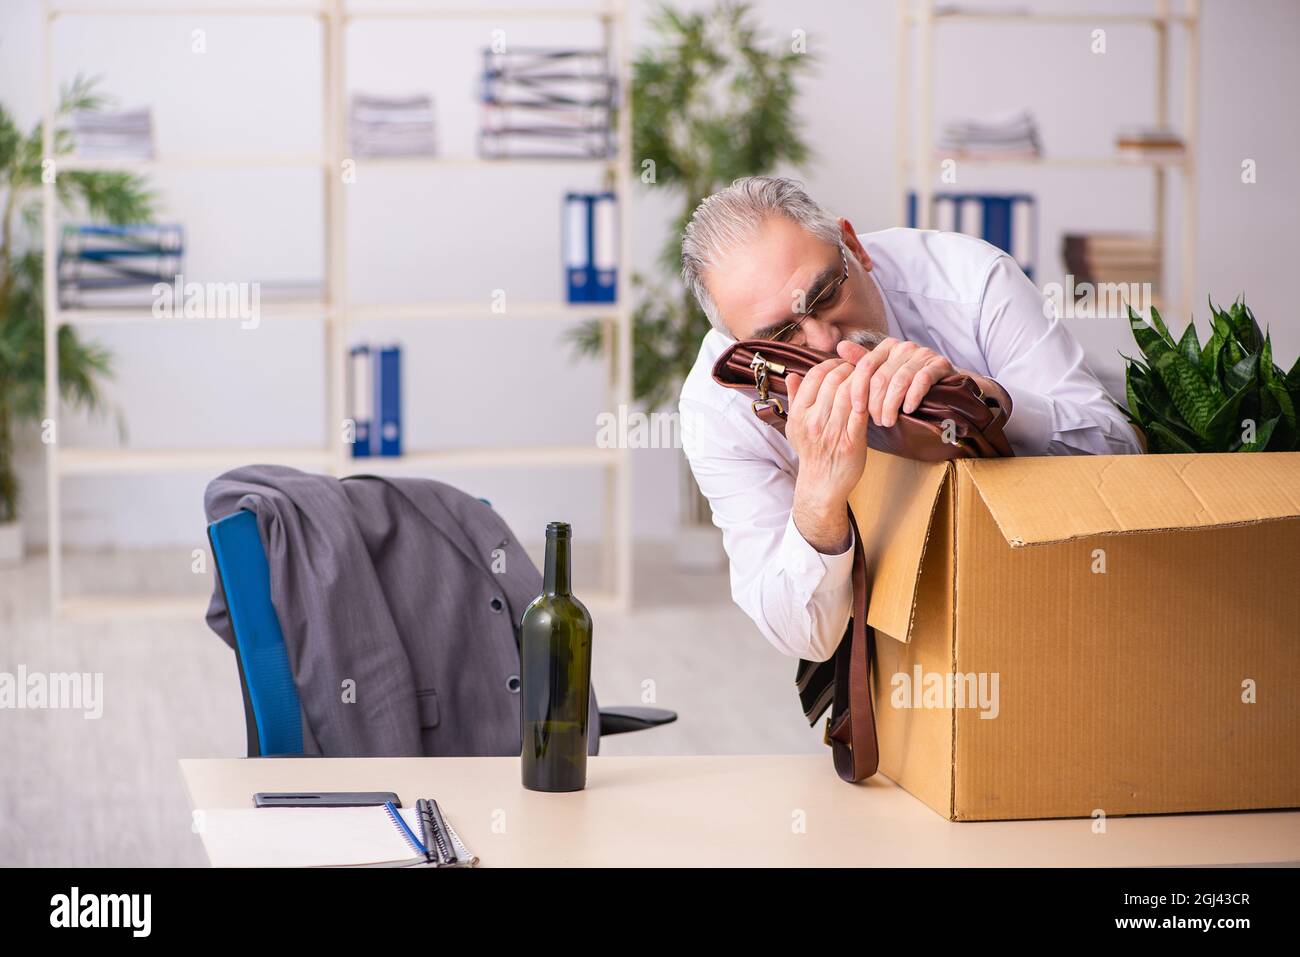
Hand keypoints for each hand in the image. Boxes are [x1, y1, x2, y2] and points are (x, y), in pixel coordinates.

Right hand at [785, 357, 870, 553]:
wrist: (821, 484)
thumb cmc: (810, 453)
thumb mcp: (794, 426)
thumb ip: (793, 399)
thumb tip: (792, 375)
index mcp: (799, 414)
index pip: (814, 377)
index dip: (830, 364)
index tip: (840, 363)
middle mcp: (813, 421)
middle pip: (833, 381)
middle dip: (849, 369)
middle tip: (858, 367)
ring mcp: (833, 431)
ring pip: (849, 393)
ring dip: (861, 381)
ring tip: (867, 379)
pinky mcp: (852, 441)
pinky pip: (862, 412)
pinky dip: (868, 399)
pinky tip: (873, 395)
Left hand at [835, 338, 954, 427]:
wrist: (944, 385)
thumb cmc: (907, 383)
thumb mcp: (883, 374)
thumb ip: (862, 363)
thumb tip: (840, 347)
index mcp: (886, 347)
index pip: (865, 365)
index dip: (858, 389)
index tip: (857, 409)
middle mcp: (903, 347)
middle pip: (881, 377)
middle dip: (876, 403)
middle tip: (877, 421)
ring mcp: (922, 354)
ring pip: (899, 381)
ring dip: (892, 405)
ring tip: (889, 421)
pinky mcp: (939, 364)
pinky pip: (922, 380)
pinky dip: (913, 397)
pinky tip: (908, 410)